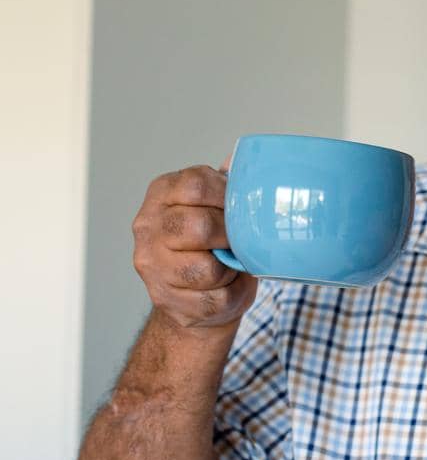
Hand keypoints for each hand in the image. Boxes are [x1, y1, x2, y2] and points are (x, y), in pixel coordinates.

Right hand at [131, 165, 256, 330]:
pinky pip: (214, 298)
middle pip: (199, 226)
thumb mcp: (217, 205)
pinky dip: (232, 294)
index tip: (241, 208)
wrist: (194, 295)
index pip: (196, 185)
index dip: (228, 198)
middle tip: (238, 241)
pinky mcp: (165, 298)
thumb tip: (245, 160)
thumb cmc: (213, 242)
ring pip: (207, 268)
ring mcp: (152, 265)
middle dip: (229, 236)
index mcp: (162, 194)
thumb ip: (229, 185)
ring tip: (229, 264)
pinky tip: (226, 286)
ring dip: (230, 269)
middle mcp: (148, 227)